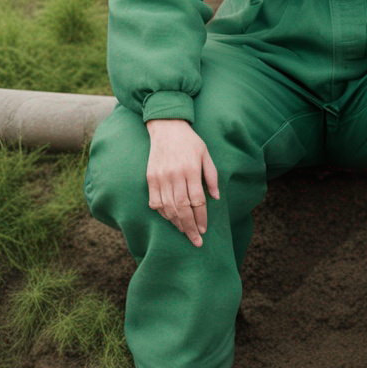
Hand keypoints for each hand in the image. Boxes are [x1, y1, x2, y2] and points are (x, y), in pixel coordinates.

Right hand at [145, 119, 218, 246]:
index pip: (197, 200)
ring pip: (168, 208)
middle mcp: (175, 175)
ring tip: (184, 232)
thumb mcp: (206, 154)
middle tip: (195, 241)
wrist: (167, 127)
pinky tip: (170, 219)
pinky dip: (162, 213)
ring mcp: (161, 177)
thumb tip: (216, 197)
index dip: (201, 217)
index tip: (204, 230)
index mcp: (191, 170)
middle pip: (182, 208)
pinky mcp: (150, 178)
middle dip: (189, 227)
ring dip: (176, 223)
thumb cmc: (190, 141)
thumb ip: (211, 176)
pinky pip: (155, 201)